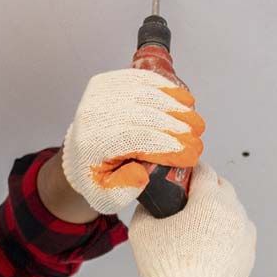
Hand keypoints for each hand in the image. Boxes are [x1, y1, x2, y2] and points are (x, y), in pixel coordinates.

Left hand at [60, 68, 205, 213]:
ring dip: (177, 107)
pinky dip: (166, 88)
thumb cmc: (95, 176)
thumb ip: (123, 191)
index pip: (135, 139)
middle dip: (178, 127)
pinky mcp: (108, 81)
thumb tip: (141, 173)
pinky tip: (184, 100)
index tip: (191, 155)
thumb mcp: (105, 197)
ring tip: (196, 123)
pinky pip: (142, 79)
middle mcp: (93, 113)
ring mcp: (100, 93)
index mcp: (91, 142)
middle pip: (144, 114)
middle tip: (199, 141)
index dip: (168, 146)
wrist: (77, 154)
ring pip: (147, 94)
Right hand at [128, 165, 255, 276]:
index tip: (180, 175)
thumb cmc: (170, 269)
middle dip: (205, 187)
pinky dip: (226, 233)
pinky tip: (208, 245)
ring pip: (232, 211)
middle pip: (222, 187)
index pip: (203, 169)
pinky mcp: (248, 254)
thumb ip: (145, 209)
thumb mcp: (143, 231)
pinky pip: (238, 234)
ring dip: (217, 211)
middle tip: (186, 199)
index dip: (188, 170)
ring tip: (196, 226)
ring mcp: (245, 234)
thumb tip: (148, 206)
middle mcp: (234, 212)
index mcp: (211, 199)